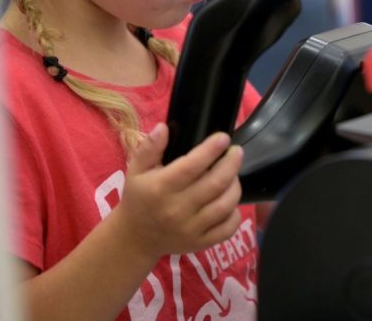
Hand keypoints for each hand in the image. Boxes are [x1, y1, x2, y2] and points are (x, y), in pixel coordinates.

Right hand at [115, 124, 244, 259]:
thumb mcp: (136, 170)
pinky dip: (235, 214)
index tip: (223, 138)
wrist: (135, 238)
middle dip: (231, 164)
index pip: (192, 166)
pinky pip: (227, 229)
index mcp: (161, 188)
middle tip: (236, 152)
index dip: (211, 149)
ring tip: (233, 175)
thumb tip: (163, 128)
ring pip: (225, 205)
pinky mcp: (200, 243)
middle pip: (215, 184)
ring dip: (235, 186)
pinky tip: (230, 201)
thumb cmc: (139, 198)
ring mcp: (190, 229)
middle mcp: (177, 210)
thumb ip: (149, 148)